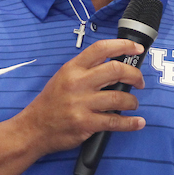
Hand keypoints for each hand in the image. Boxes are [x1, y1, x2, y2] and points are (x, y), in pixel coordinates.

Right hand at [15, 38, 146, 155]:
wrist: (33, 129)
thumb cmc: (51, 103)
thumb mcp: (63, 77)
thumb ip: (86, 70)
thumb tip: (115, 67)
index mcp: (73, 68)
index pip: (101, 48)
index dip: (123, 46)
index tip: (137, 49)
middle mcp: (77, 83)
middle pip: (116, 70)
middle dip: (135, 75)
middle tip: (139, 82)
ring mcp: (81, 103)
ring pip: (119, 97)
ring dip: (132, 101)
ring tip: (132, 104)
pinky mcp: (85, 123)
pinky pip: (115, 121)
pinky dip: (131, 123)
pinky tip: (137, 122)